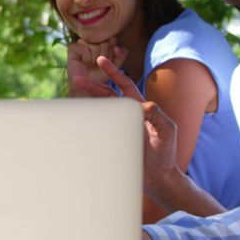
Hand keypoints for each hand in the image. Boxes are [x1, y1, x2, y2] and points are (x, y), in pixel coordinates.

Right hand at [66, 39, 126, 96]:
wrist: (86, 87)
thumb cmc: (100, 75)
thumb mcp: (116, 65)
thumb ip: (121, 54)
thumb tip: (116, 46)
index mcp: (103, 40)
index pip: (112, 39)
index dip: (112, 51)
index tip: (108, 60)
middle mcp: (93, 39)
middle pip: (104, 41)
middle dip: (104, 55)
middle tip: (98, 62)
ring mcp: (82, 42)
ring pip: (93, 45)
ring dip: (94, 57)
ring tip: (91, 63)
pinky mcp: (73, 47)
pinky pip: (83, 48)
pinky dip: (86, 57)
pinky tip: (83, 61)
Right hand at [72, 57, 179, 191]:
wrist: (159, 179)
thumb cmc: (166, 154)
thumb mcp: (167, 129)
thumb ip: (157, 114)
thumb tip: (142, 104)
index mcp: (140, 109)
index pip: (124, 86)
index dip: (113, 73)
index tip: (100, 61)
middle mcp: (127, 116)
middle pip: (107, 96)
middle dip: (92, 86)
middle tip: (77, 79)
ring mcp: (119, 129)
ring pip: (100, 110)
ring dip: (87, 102)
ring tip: (73, 96)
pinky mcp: (112, 141)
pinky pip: (97, 128)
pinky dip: (88, 121)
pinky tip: (78, 118)